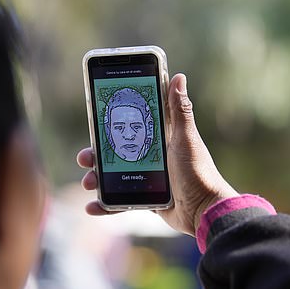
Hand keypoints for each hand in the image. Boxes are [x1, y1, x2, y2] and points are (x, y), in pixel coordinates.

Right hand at [76, 73, 238, 235]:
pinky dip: (105, 205)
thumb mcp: (185, 139)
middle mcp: (150, 158)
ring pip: (113, 177)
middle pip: (115, 153)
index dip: (110, 126)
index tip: (95, 123)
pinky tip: (92, 207)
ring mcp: (147, 180)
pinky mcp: (146, 199)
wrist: (204, 212)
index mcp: (159, 140)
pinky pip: (120, 201)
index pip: (130, 128)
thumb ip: (179, 110)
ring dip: (96, 179)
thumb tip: (178, 77)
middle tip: (85, 157)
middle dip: (96, 155)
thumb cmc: (198, 172)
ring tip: (88, 182)